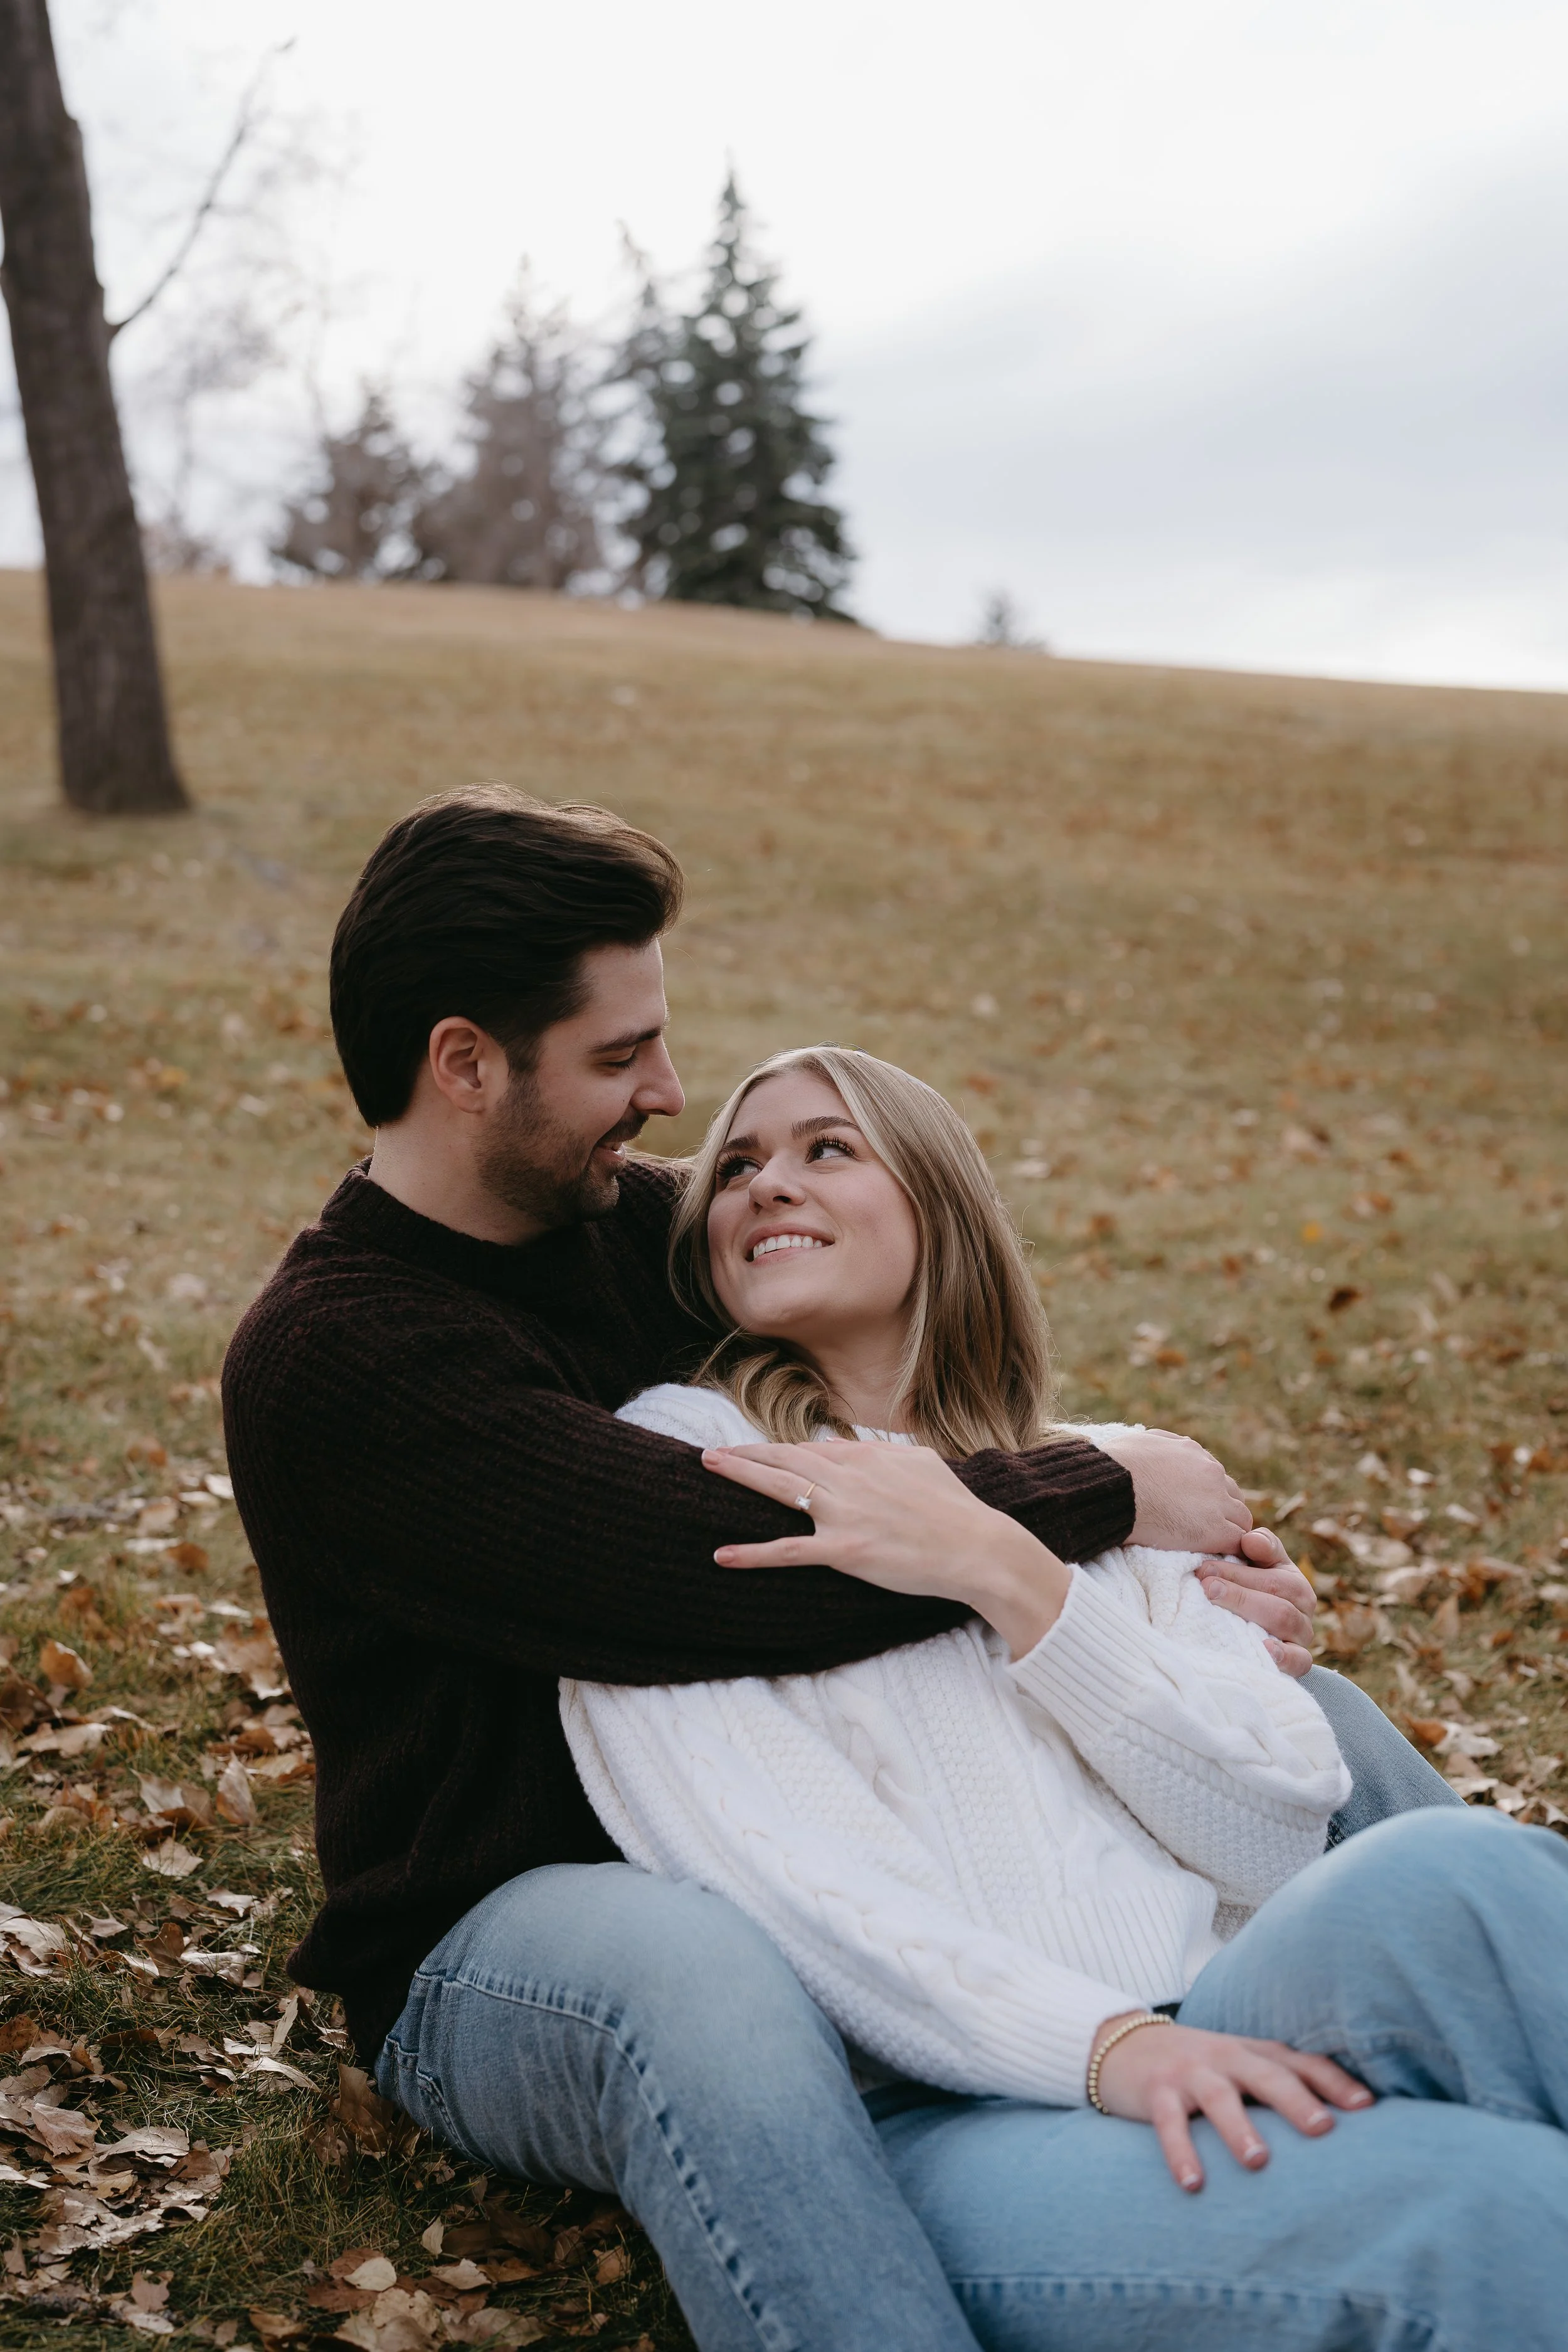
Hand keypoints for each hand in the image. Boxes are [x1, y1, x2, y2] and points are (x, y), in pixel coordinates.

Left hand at [704, 1439, 1071, 1657]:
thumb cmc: (954, 1508)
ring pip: (781, 1488)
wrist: (978, 1548)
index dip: (779, 1451)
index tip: (755, 1453)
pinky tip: (723, 1555)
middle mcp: (849, 1479)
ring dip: (741, 1476)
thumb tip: (858, 1449)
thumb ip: (884, 1453)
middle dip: (745, 1453)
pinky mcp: (845, 1550)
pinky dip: (753, 1553)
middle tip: (710, 1452)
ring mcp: (844, 1514)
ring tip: (709, 1468)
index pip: (811, 1449)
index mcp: (867, 1457)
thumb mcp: (921, 1462)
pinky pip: (789, 1550)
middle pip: (786, 1458)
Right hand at [1091, 2011, 1372, 2191]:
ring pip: (1219, 2096)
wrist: (1123, 2043)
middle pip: (1266, 2074)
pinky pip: (1169, 2123)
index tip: (1367, 2108)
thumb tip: (1339, 2128)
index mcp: (1252, 2051)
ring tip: (1259, 2161)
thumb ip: (1278, 2085)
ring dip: (1239, 2127)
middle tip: (1323, 2129)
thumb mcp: (1239, 2066)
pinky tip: (1193, 2183)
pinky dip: (1181, 2152)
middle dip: (1296, 2100)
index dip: (1333, 2082)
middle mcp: (1225, 2057)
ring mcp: (1189, 2072)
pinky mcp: (1155, 2090)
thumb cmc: (1198, 2066)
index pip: (1300, 2061)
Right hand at [1093, 1427, 1251, 1553]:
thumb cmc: (1115, 1466)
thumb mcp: (1140, 1440)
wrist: (1112, 1489)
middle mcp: (1210, 1473)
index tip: (1196, 1505)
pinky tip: (1218, 1556)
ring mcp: (1215, 1501)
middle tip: (1208, 1527)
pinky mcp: (1213, 1529)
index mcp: (1192, 1451)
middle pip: (1233, 1495)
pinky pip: (1236, 1541)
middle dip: (1225, 1510)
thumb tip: (1162, 1446)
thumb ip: (1159, 1442)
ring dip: (1231, 1530)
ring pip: (1241, 1519)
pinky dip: (1231, 1548)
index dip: (1208, 1492)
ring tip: (1214, 1545)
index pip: (1213, 1474)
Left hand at [1197, 1527, 1316, 1675]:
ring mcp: (1302, 1637)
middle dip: (1238, 1593)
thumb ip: (1260, 1546)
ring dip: (1248, 1613)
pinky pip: (1299, 1661)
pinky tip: (1264, 1649)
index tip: (1204, 1568)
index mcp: (1295, 1584)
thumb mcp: (1259, 1564)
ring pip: (1283, 1624)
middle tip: (1206, 1586)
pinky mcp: (1299, 1663)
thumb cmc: (1253, 1588)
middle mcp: (1303, 1610)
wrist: (1259, 1627)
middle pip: (1275, 1601)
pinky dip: (1284, 1656)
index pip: (1271, 1578)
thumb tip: (1251, 1539)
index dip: (1237, 1572)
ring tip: (1217, 1605)